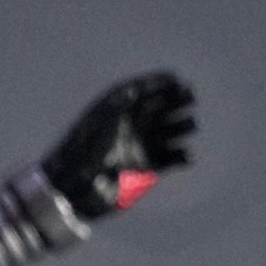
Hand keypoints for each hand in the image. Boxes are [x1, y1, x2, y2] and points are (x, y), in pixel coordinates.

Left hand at [42, 72, 195, 219]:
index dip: (161, 83)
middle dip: (177, 100)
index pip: (144, 90)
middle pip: (160, 107)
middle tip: (190, 97)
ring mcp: (138, 145)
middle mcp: (130, 125)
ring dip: (182, 126)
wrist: (75, 185)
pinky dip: (182, 155)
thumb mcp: (102, 120)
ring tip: (190, 124)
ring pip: (169, 131)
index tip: (178, 80)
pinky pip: (170, 158)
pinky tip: (186, 154)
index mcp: (118, 109)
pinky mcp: (145, 167)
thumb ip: (122, 102)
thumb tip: (143, 88)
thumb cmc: (84, 147)